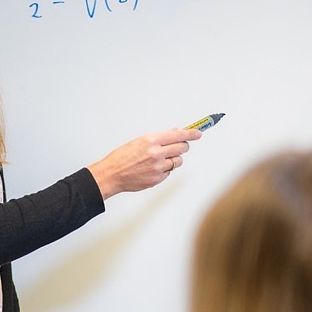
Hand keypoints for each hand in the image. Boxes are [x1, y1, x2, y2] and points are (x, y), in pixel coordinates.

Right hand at [86, 127, 201, 198]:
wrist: (112, 174)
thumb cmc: (122, 157)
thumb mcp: (139, 141)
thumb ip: (159, 138)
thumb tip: (175, 133)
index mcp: (151, 141)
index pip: (178, 135)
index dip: (191, 133)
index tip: (199, 133)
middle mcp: (156, 153)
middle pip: (182, 148)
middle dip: (183, 146)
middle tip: (179, 146)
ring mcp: (158, 167)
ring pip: (178, 161)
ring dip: (174, 159)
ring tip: (161, 159)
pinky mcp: (157, 178)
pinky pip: (169, 172)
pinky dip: (165, 170)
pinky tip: (153, 169)